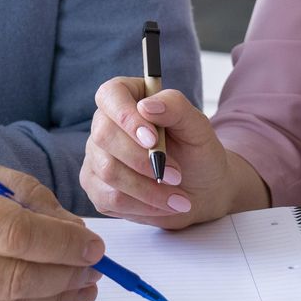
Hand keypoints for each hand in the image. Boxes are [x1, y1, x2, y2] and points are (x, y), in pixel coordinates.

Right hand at [81, 77, 262, 228]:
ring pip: (108, 171)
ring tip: (178, 195)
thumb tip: (146, 106)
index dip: (126, 117)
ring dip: (147, 188)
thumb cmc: (198, 152)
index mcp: (127, 97)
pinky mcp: (97, 188)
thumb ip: (176, 107)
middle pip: (103, 135)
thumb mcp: (198, 126)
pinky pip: (109, 198)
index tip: (153, 138)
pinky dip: (142, 205)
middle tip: (176, 175)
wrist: (203, 189)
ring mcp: (97, 156)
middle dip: (141, 160)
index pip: (110, 95)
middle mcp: (105, 124)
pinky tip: (164, 204)